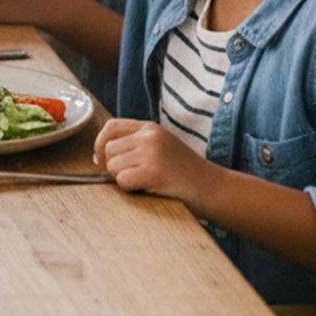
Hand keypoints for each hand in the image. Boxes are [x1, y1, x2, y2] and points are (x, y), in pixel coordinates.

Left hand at [93, 118, 211, 209]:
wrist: (215, 188)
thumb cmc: (185, 173)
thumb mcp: (161, 147)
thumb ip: (135, 144)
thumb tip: (100, 156)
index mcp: (150, 128)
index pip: (111, 127)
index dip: (100, 143)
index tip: (100, 159)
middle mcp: (149, 136)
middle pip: (109, 149)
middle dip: (113, 166)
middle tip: (130, 177)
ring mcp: (152, 153)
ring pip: (113, 166)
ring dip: (122, 179)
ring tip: (144, 182)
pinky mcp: (153, 172)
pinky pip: (123, 180)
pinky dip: (129, 189)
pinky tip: (147, 189)